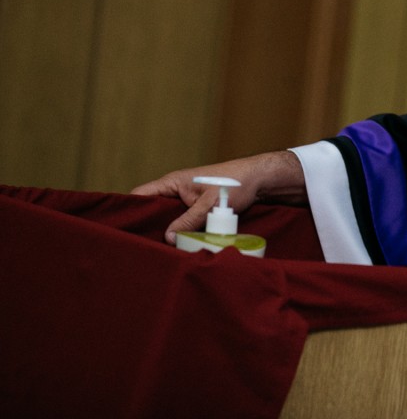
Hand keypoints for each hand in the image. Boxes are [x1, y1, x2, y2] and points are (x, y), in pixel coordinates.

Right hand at [131, 150, 305, 243]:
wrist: (260, 180)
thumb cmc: (235, 183)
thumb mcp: (210, 204)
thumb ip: (189, 221)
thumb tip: (168, 239)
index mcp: (172, 182)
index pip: (140, 195)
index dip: (128, 210)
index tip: (119, 230)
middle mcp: (176, 191)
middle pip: (152, 211)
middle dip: (146, 227)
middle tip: (137, 249)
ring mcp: (186, 201)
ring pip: (168, 219)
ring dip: (166, 232)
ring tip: (155, 252)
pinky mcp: (197, 210)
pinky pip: (182, 222)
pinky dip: (181, 233)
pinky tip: (178, 248)